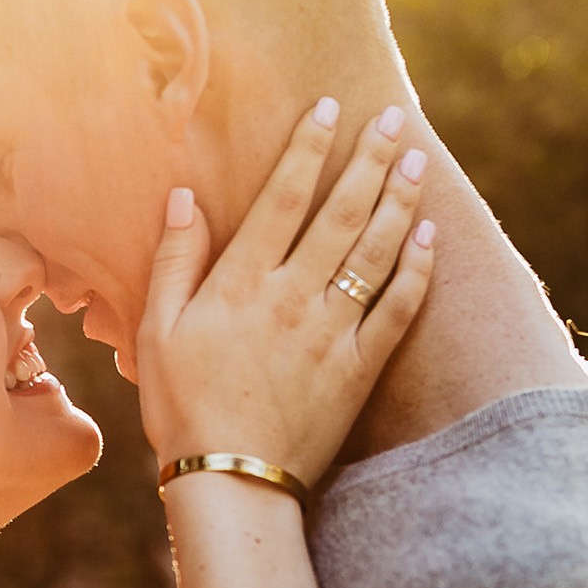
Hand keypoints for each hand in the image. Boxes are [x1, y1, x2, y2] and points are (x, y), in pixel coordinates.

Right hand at [136, 97, 435, 484]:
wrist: (232, 479)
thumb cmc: (182, 406)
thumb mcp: (158, 331)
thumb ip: (175, 260)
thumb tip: (183, 197)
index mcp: (241, 284)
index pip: (282, 198)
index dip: (308, 148)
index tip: (329, 108)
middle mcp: (293, 298)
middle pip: (341, 214)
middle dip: (369, 160)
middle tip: (393, 120)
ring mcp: (332, 332)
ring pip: (376, 253)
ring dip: (401, 202)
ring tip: (417, 162)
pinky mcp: (359, 369)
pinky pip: (397, 310)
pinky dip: (417, 271)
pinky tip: (430, 239)